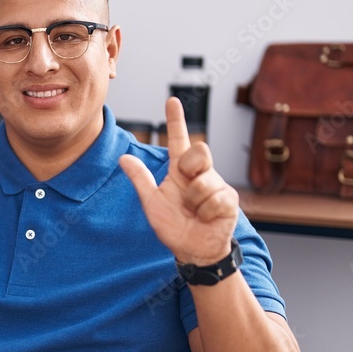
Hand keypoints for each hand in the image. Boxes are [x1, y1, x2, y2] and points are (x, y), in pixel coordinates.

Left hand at [119, 98, 237, 265]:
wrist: (193, 250)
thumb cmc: (174, 226)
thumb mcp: (152, 203)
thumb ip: (140, 180)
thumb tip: (123, 158)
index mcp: (180, 171)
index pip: (178, 141)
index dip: (175, 121)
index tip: (171, 101)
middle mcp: (200, 173)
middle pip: (199, 151)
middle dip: (190, 167)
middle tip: (186, 187)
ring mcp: (216, 185)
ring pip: (203, 182)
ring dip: (193, 202)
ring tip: (194, 213)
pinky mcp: (229, 200)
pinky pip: (214, 200)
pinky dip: (205, 213)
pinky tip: (206, 219)